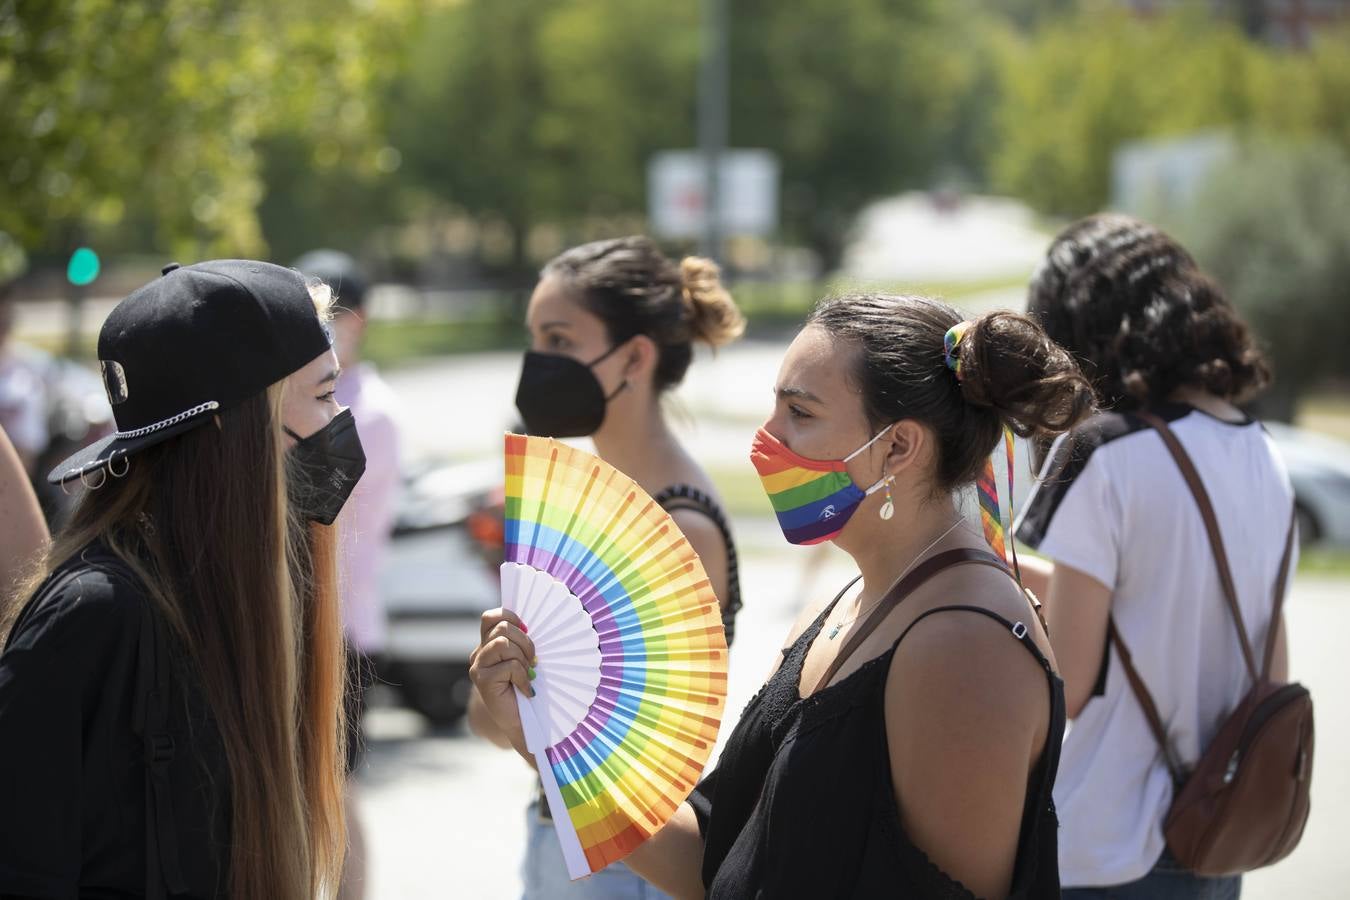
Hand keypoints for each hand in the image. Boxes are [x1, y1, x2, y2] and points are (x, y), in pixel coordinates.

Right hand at [468, 607, 535, 754]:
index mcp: (489, 644)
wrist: (522, 721)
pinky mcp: (482, 680)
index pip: (491, 617)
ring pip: (504, 644)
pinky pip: (509, 665)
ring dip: (523, 659)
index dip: (510, 617)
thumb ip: (521, 640)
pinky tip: (525, 689)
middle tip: (532, 661)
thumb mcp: (525, 658)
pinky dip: (523, 677)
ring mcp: (478, 666)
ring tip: (527, 675)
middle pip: (502, 628)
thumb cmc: (528, 687)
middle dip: (525, 642)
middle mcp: (480, 653)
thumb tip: (529, 624)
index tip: (527, 630)